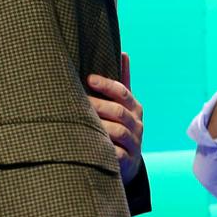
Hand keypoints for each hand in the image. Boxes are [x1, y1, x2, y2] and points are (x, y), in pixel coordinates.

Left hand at [87, 52, 142, 183]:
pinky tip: (90, 143)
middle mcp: (137, 125)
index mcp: (135, 109)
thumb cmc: (119, 127)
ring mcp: (134, 144)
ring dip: (100, 125)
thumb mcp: (123, 106)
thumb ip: (121, 83)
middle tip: (79, 100)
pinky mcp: (127, 162)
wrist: (127, 163)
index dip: (106, 85)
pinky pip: (117, 154)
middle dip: (98, 105)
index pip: (123, 92)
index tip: (89, 78)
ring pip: (119, 132)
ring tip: (80, 120)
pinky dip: (105, 148)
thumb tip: (123, 53)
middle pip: (119, 112)